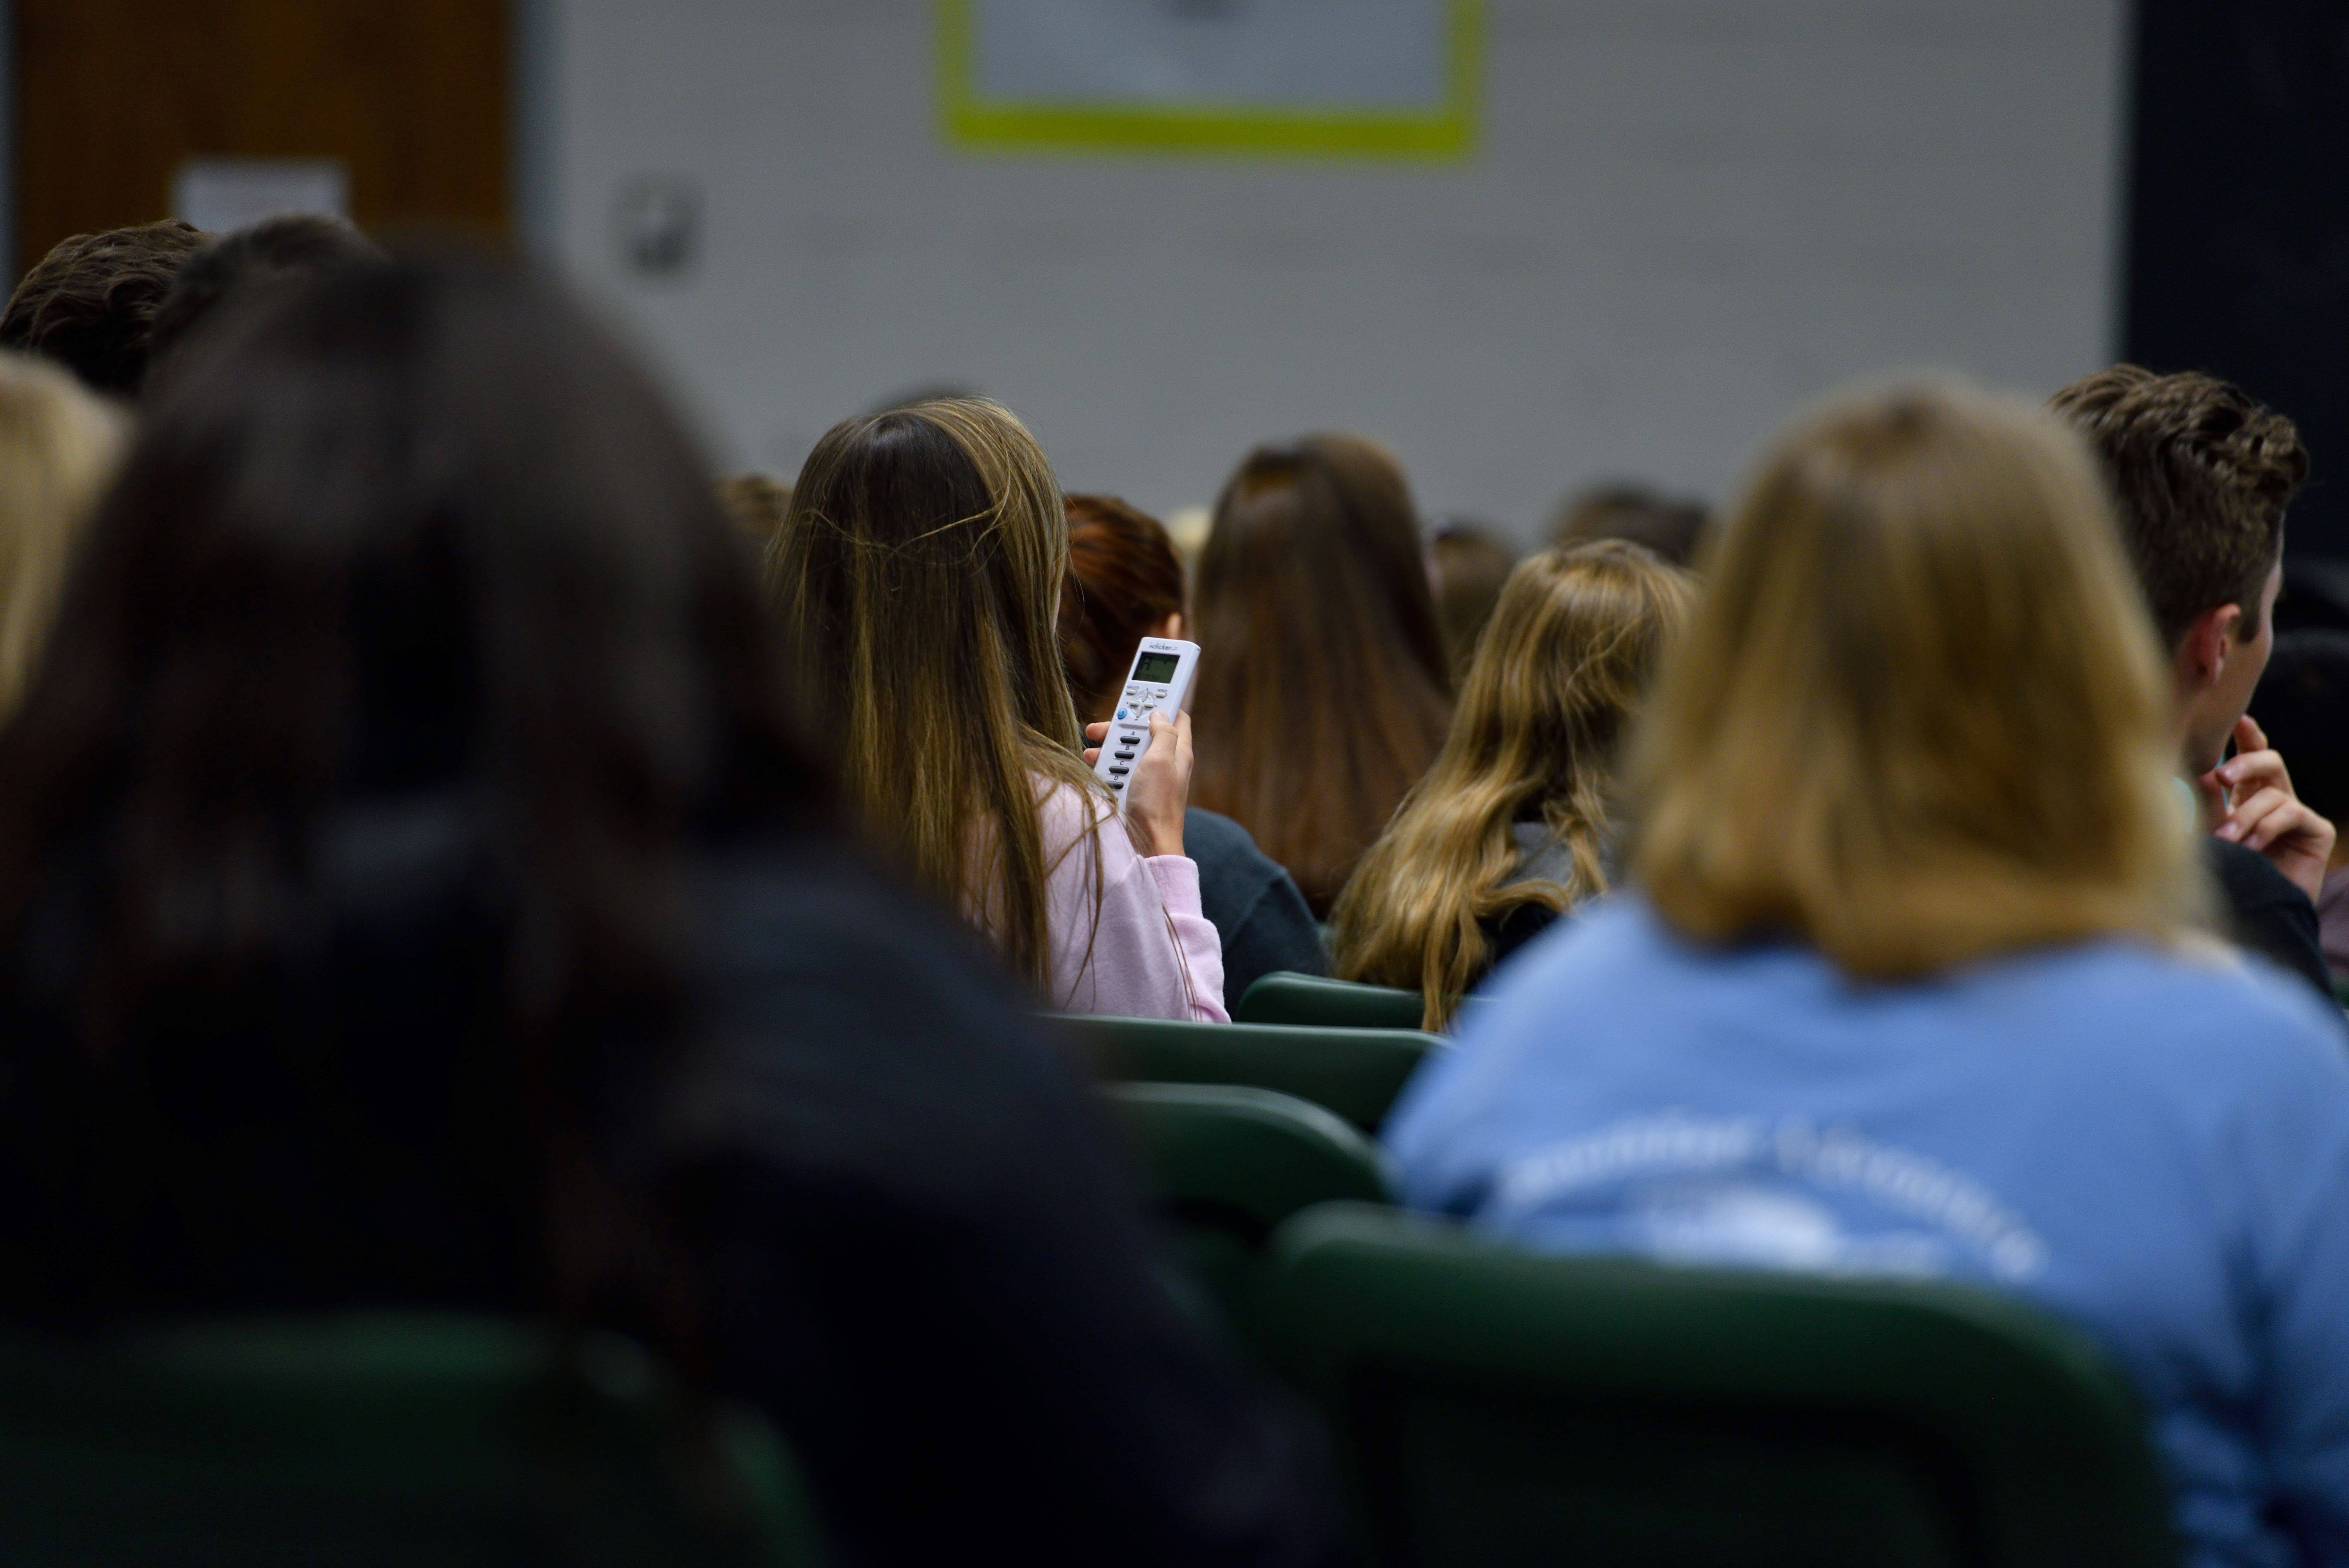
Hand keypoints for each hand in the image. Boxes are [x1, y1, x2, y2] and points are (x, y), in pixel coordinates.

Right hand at [1084, 712, 1189, 857]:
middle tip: (1102, 726)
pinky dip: (1106, 767)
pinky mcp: (1133, 789)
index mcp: (1178, 751)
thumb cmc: (1157, 804)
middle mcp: (1165, 761)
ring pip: (1126, 750)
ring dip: (1109, 748)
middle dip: (1121, 727)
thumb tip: (1159, 712)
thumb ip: (1163, 732)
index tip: (1143, 690)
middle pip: (1143, 731)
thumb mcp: (1161, 759)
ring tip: (1093, 752)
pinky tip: (1095, 769)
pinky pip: (1117, 770)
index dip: (1162, 701)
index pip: (1176, 715)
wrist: (1146, 844)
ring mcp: (1148, 776)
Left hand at [2201, 715, 2335, 903]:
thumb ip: (2208, 803)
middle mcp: (2274, 796)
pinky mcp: (2317, 829)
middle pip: (2268, 760)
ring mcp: (2298, 811)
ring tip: (2227, 841)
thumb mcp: (2210, 831)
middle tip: (2220, 776)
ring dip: (2245, 816)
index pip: (2250, 754)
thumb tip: (2202, 772)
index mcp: (2247, 791)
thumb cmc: (2227, 869)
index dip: (2247, 734)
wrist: (2255, 909)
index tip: (2237, 717)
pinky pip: (2291, 813)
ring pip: (2272, 793)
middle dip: (2244, 763)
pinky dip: (2266, 828)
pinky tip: (2251, 847)